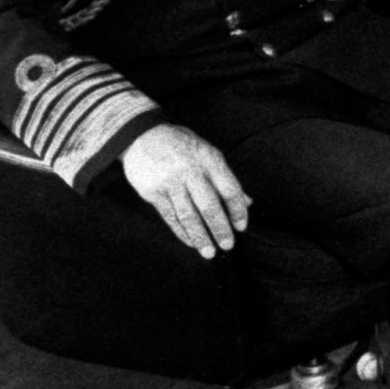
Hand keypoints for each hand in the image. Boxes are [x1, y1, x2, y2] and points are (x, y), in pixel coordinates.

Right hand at [121, 123, 249, 258]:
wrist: (141, 136)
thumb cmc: (182, 146)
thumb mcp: (208, 153)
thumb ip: (226, 178)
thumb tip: (247, 202)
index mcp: (209, 160)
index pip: (229, 189)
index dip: (237, 210)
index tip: (242, 227)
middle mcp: (191, 171)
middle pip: (209, 205)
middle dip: (220, 228)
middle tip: (229, 245)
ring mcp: (170, 182)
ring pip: (189, 215)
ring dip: (201, 236)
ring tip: (209, 252)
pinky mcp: (152, 192)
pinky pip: (170, 217)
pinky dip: (182, 232)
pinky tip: (191, 242)